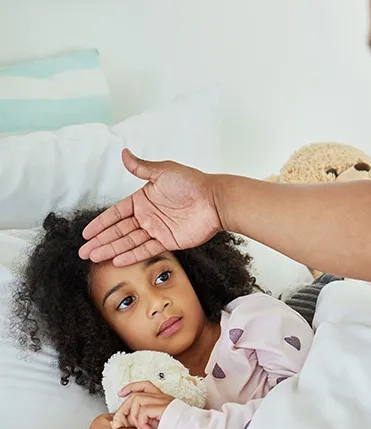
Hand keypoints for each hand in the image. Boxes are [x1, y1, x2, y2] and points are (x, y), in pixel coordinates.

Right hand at [78, 149, 222, 265]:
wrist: (214, 201)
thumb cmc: (192, 183)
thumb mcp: (163, 171)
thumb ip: (141, 167)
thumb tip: (123, 153)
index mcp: (143, 199)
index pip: (116, 213)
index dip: (101, 223)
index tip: (86, 233)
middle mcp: (148, 216)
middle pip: (119, 231)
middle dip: (101, 241)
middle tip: (83, 252)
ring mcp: (157, 229)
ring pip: (129, 242)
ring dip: (111, 250)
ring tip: (94, 257)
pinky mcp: (168, 241)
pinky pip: (146, 249)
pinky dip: (131, 255)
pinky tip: (117, 260)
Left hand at [117, 381, 174, 428]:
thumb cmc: (178, 427)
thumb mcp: (160, 420)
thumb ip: (149, 417)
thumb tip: (132, 420)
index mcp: (161, 397)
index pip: (145, 385)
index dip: (131, 387)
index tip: (120, 393)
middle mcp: (162, 397)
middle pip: (136, 394)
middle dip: (125, 407)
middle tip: (123, 421)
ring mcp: (163, 401)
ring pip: (137, 400)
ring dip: (134, 417)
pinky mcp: (163, 408)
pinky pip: (144, 411)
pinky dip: (141, 422)